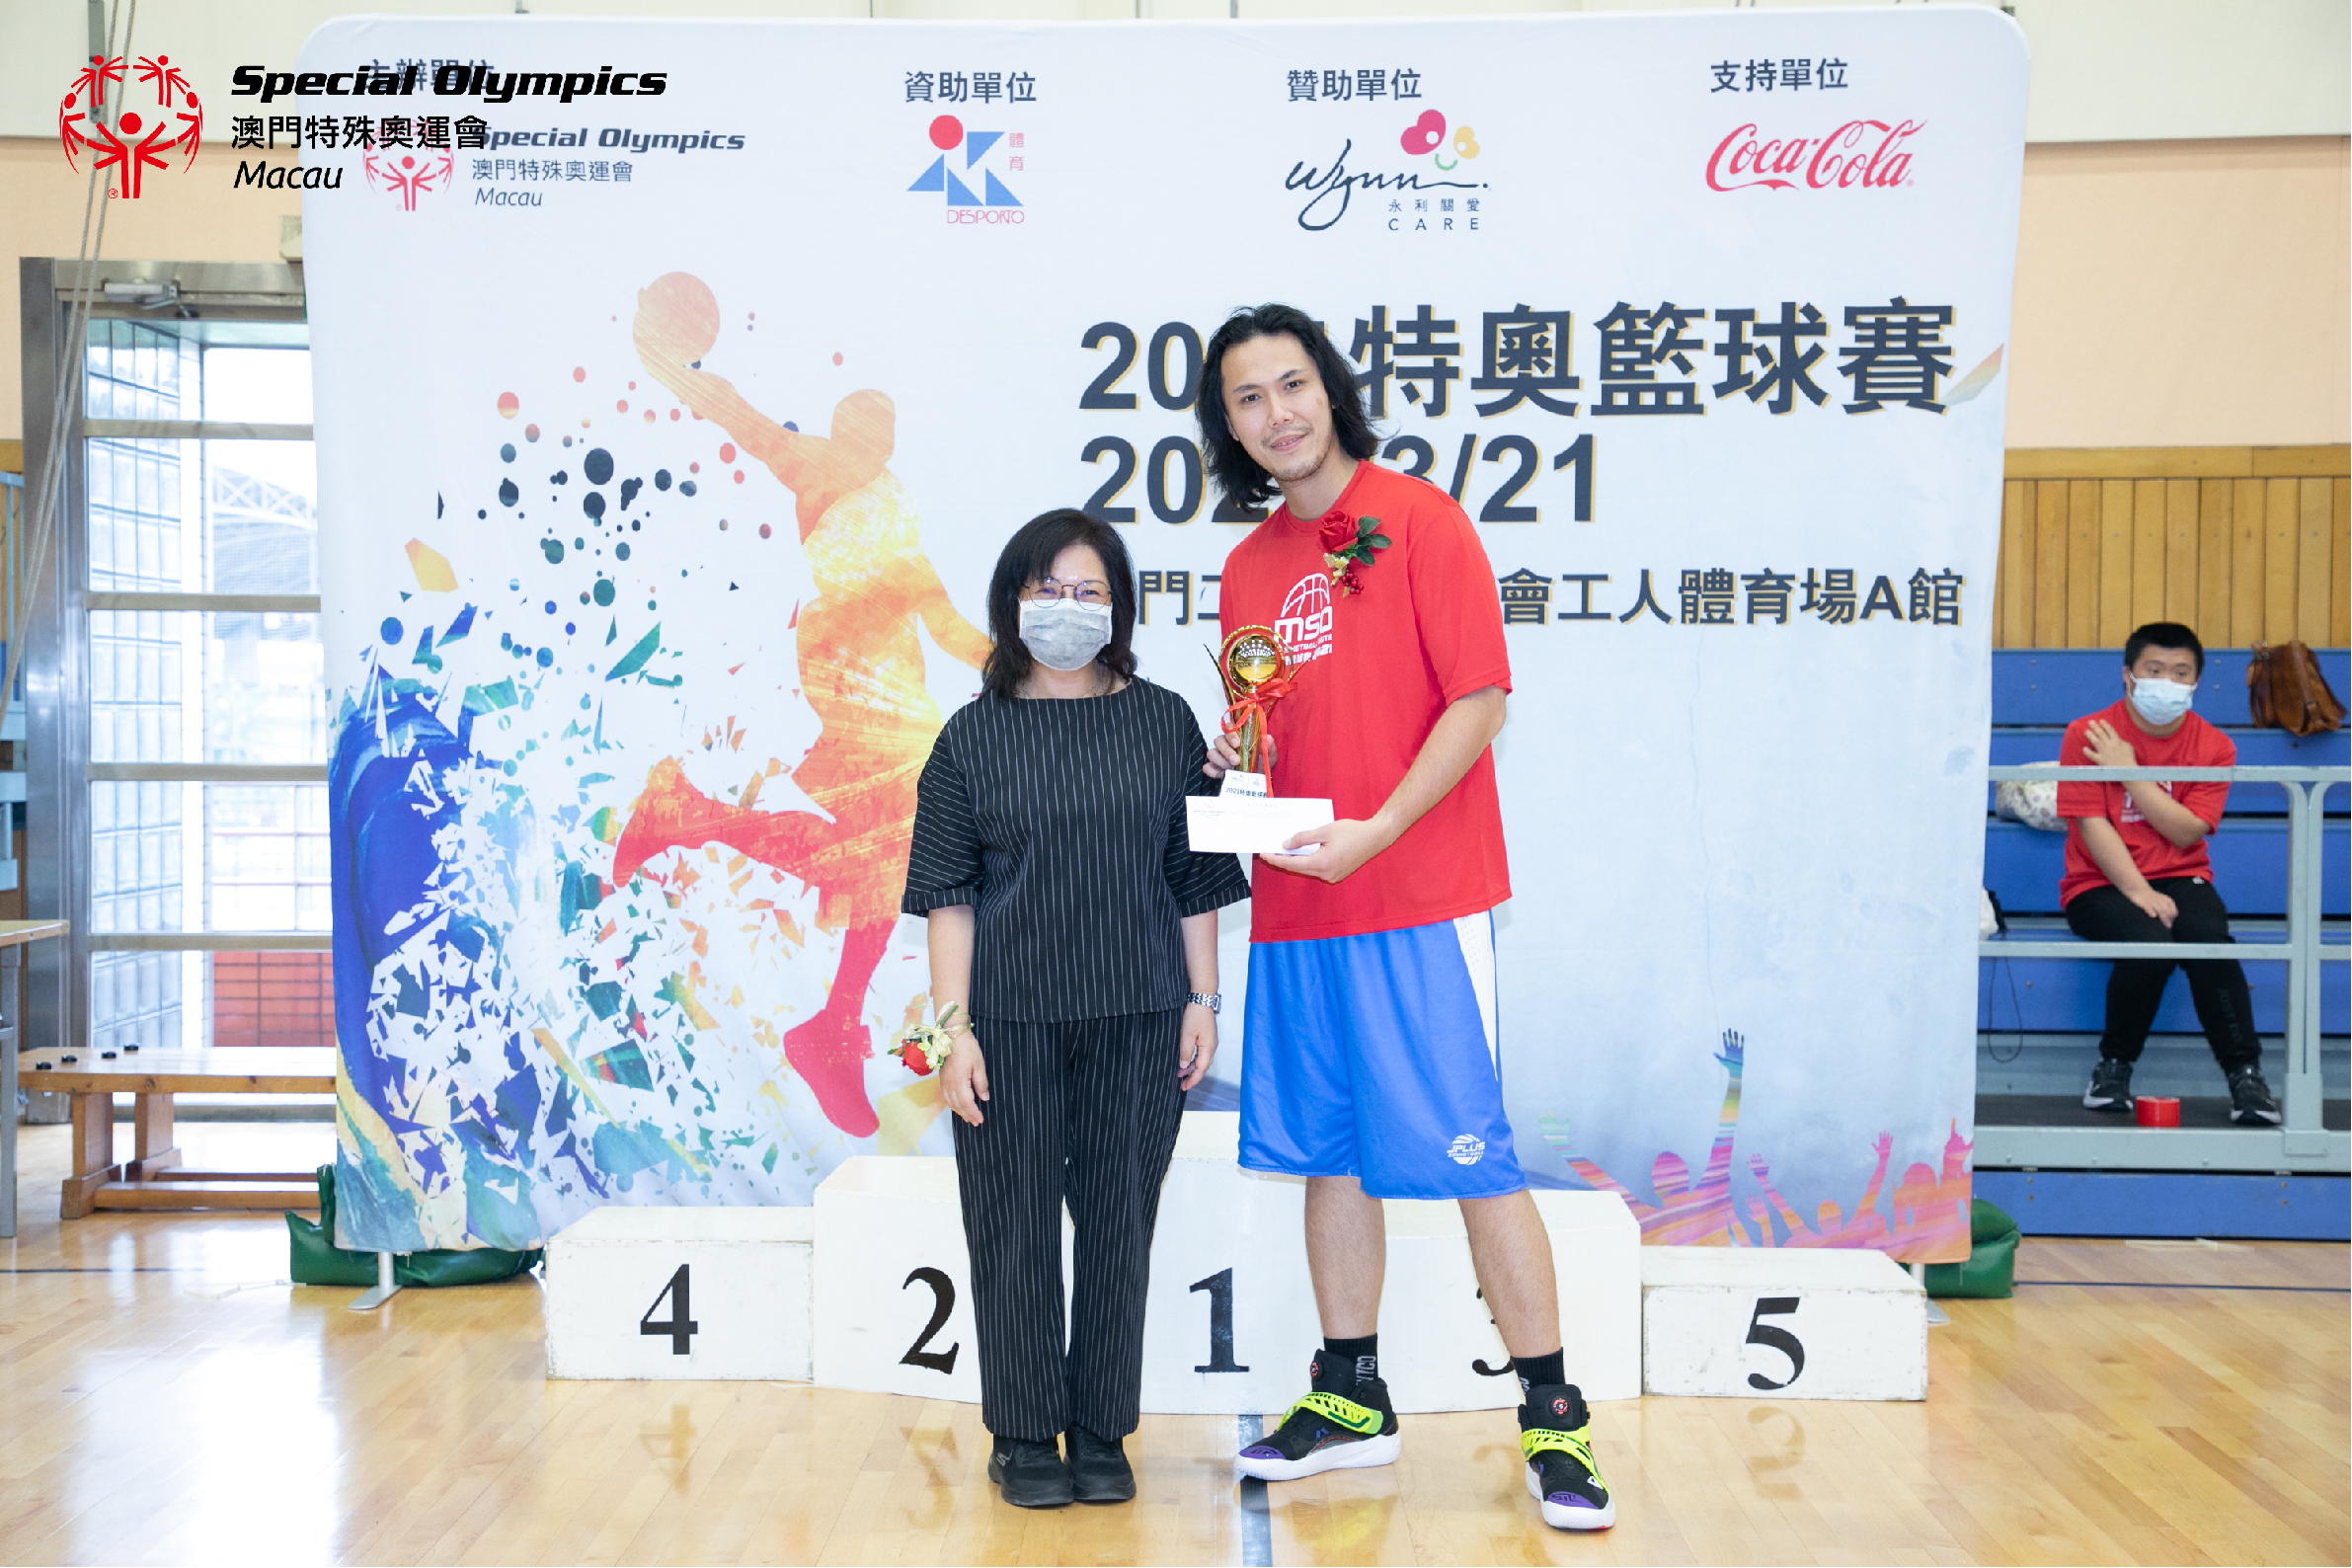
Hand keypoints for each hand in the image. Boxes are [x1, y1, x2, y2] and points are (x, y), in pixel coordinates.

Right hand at [942, 1031, 989, 1125]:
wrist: (952, 1035)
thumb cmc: (968, 1048)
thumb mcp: (979, 1065)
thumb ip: (981, 1083)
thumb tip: (984, 1098)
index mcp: (959, 1082)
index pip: (967, 1103)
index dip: (974, 1113)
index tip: (981, 1120)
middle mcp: (949, 1085)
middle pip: (958, 1106)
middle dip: (967, 1115)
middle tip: (976, 1122)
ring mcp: (944, 1082)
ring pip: (950, 1102)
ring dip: (959, 1112)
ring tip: (968, 1117)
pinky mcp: (942, 1078)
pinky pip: (945, 1097)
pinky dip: (952, 1104)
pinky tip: (957, 1106)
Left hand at [1178, 1003, 1217, 1090]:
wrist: (1201, 999)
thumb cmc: (1195, 1015)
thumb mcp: (1187, 1034)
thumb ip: (1185, 1052)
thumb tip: (1184, 1066)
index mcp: (1208, 1047)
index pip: (1201, 1069)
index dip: (1192, 1080)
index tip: (1184, 1087)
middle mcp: (1212, 1047)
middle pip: (1203, 1067)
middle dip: (1192, 1076)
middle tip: (1181, 1083)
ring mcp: (1210, 1043)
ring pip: (1202, 1061)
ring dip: (1192, 1068)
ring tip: (1180, 1073)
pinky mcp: (1207, 1038)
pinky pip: (1201, 1054)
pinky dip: (1193, 1060)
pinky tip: (1185, 1061)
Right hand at [1203, 729, 1274, 779]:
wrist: (1259, 779)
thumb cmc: (1262, 762)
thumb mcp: (1269, 754)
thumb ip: (1268, 745)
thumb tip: (1266, 738)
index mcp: (1238, 735)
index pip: (1230, 727)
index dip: (1232, 735)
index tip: (1238, 744)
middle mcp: (1226, 743)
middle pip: (1218, 740)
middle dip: (1227, 751)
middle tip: (1236, 761)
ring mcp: (1218, 755)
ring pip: (1211, 753)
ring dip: (1220, 761)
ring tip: (1231, 769)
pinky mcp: (1214, 768)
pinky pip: (1207, 767)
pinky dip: (1213, 771)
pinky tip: (1222, 774)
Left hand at [1261, 816, 1390, 883]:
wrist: (1375, 837)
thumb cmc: (1353, 832)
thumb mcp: (1325, 830)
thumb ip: (1304, 838)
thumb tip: (1287, 845)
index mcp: (1322, 863)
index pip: (1293, 864)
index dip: (1276, 859)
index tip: (1264, 854)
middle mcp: (1327, 874)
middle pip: (1298, 869)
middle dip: (1283, 860)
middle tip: (1270, 851)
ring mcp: (1332, 876)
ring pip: (1308, 870)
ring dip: (1296, 862)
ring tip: (1283, 851)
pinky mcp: (1337, 875)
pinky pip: (1317, 869)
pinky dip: (1308, 862)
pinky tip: (1302, 854)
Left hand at [2082, 719, 2137, 769]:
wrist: (2127, 769)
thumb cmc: (2129, 759)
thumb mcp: (2128, 747)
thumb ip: (2122, 741)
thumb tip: (2117, 739)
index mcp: (2117, 741)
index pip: (2110, 730)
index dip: (2105, 725)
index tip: (2101, 720)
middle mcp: (2110, 745)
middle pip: (2101, 734)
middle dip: (2095, 727)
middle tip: (2090, 722)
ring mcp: (2104, 752)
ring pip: (2096, 742)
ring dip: (2090, 736)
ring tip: (2086, 731)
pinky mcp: (2100, 760)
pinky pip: (2092, 755)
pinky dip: (2088, 752)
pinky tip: (2084, 749)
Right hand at [2126, 885, 2177, 927]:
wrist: (2139, 890)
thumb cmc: (2152, 898)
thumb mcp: (2162, 901)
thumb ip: (2167, 909)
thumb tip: (2171, 921)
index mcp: (2167, 900)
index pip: (2173, 911)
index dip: (2173, 918)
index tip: (2171, 923)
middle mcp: (2161, 901)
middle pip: (2168, 911)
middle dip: (2169, 919)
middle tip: (2169, 926)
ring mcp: (2153, 902)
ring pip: (2160, 910)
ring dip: (2164, 918)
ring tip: (2166, 925)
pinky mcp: (2144, 903)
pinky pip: (2149, 907)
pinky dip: (2151, 911)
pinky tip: (2153, 916)